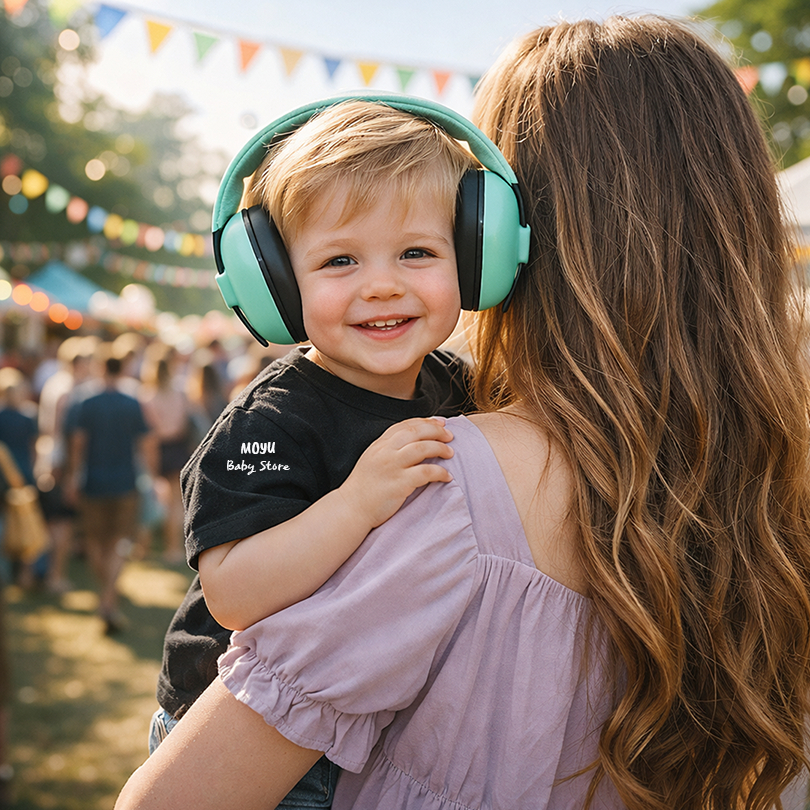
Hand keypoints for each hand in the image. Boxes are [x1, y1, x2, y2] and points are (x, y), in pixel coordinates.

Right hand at [338, 417, 453, 529]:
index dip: (426, 422)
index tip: (440, 423)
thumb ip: (389, 449)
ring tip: (450, 453)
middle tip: (450, 435)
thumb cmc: (364, 487)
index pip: (406, 425)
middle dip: (437, 431)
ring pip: (422, 448)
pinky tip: (447, 476)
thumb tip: (414, 442)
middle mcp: (385, 451)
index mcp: (380, 444)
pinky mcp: (399, 483)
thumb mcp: (372, 459)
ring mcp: (392, 466)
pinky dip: (440, 472)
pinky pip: (426, 472)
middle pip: (416, 431)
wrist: (351, 508)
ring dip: (440, 448)